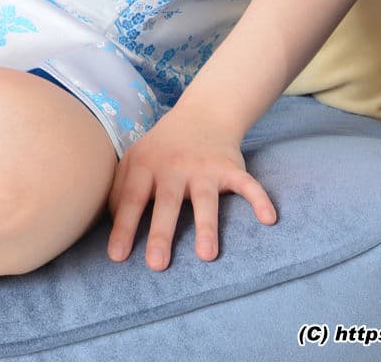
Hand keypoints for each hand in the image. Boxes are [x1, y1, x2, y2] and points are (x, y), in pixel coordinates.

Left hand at [106, 105, 276, 270]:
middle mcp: (173, 166)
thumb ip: (119, 190)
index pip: (132, 200)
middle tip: (156, 266)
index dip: (124, 228)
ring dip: (206, 227)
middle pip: (167, 203)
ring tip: (207, 256)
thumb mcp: (134, 160)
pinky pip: (246, 184)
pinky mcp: (230, 167)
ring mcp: (203, 167)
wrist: (202, 114)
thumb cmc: (161, 148)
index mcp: (145, 165)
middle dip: (161, 234)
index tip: (117, 257)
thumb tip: (111, 227)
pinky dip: (259, 199)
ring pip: (205, 199)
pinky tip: (269, 219)